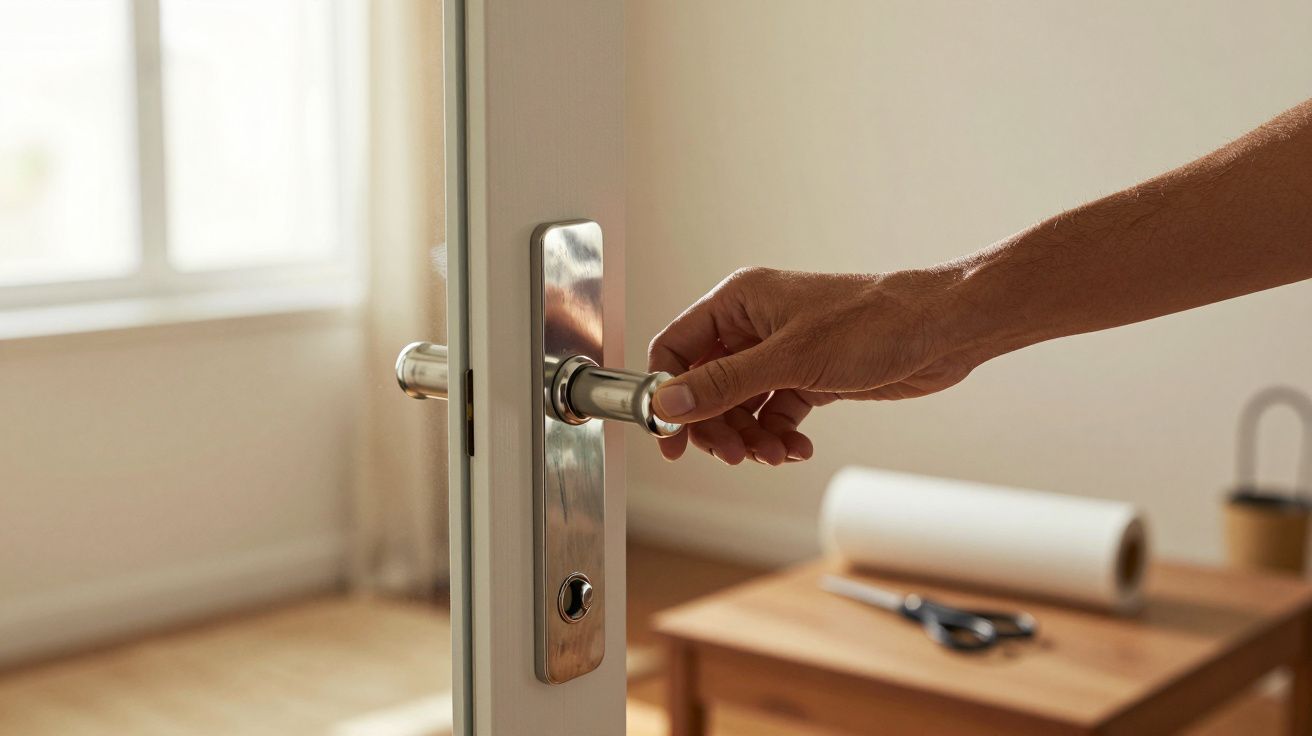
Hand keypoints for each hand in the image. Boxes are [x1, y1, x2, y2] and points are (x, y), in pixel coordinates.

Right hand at [647, 266, 982, 464]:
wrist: (942, 330)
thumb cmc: (873, 322)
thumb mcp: (789, 359)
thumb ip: (723, 384)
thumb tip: (668, 404)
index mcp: (739, 301)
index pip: (678, 347)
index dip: (667, 393)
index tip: (670, 438)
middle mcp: (755, 324)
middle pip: (707, 385)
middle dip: (718, 425)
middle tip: (734, 455)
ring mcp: (783, 352)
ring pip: (742, 405)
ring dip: (752, 436)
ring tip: (775, 453)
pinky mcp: (810, 376)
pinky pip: (775, 413)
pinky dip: (780, 435)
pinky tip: (796, 448)